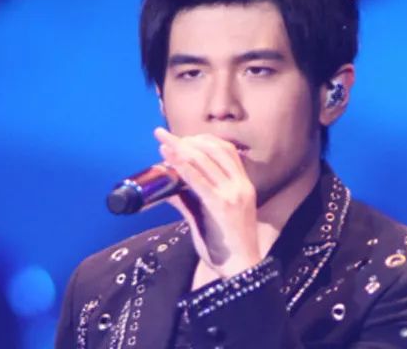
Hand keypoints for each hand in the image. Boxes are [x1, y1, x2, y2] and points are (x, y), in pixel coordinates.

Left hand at [154, 127, 261, 277]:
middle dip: (186, 140)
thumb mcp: (210, 216)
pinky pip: (200, 182)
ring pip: (205, 161)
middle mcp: (240, 185)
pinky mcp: (221, 207)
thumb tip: (168, 189)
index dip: (202, 139)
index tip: (182, 136)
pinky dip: (184, 168)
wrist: (241, 269)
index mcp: (242, 185)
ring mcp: (232, 195)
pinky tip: (172, 160)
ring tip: (164, 144)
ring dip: (181, 150)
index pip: (225, 150)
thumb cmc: (225, 246)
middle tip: (165, 136)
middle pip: (213, 150)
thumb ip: (191, 200)